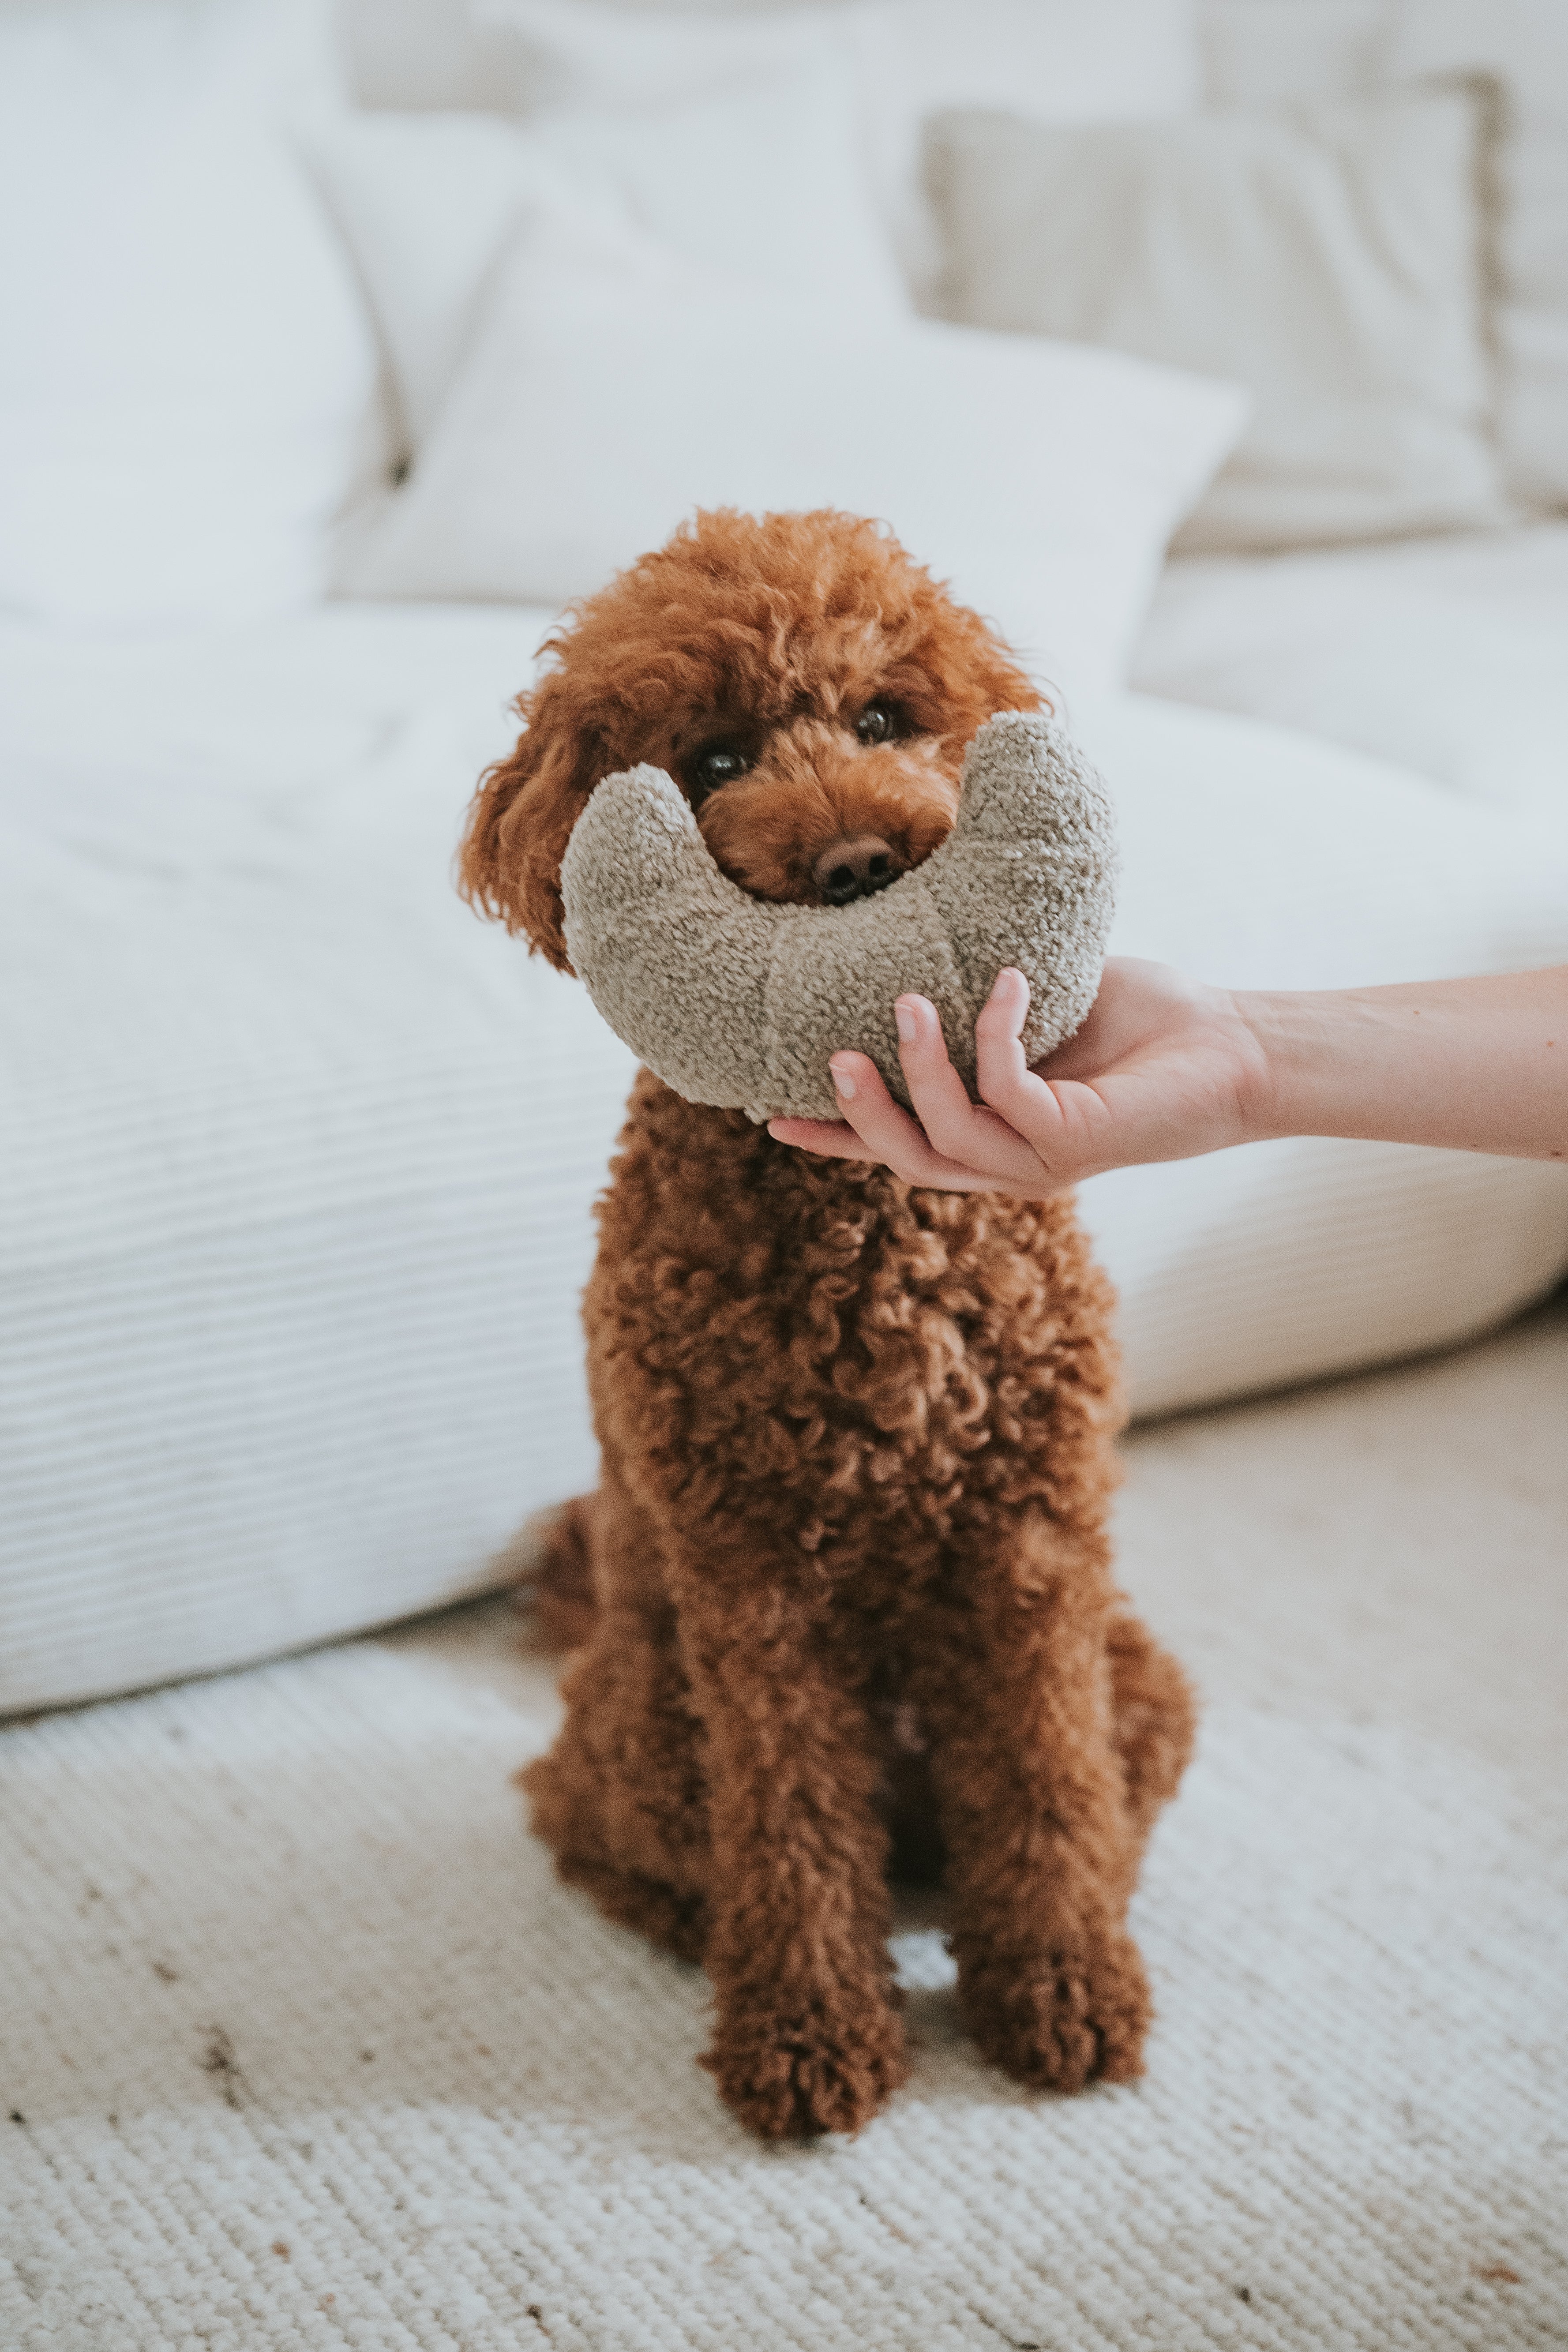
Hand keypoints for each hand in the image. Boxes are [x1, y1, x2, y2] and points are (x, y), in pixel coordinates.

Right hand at [767, 959, 1271, 1197]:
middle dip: (862, 1114)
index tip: (775, 1116)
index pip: (901, 1145)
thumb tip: (920, 942)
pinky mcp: (1077, 1142)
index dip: (838, 1137)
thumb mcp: (1042, 1002)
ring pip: (948, 1137)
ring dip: (918, 1071)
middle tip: (834, 1054)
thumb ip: (981, 996)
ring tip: (907, 1004)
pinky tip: (1012, 981)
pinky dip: (997, 1032)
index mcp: (995, 1134)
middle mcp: (1012, 1161)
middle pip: (911, 1157)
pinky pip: (1008, 1090)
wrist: (1235, 1046)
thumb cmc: (1145, 1022)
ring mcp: (1043, 1160)